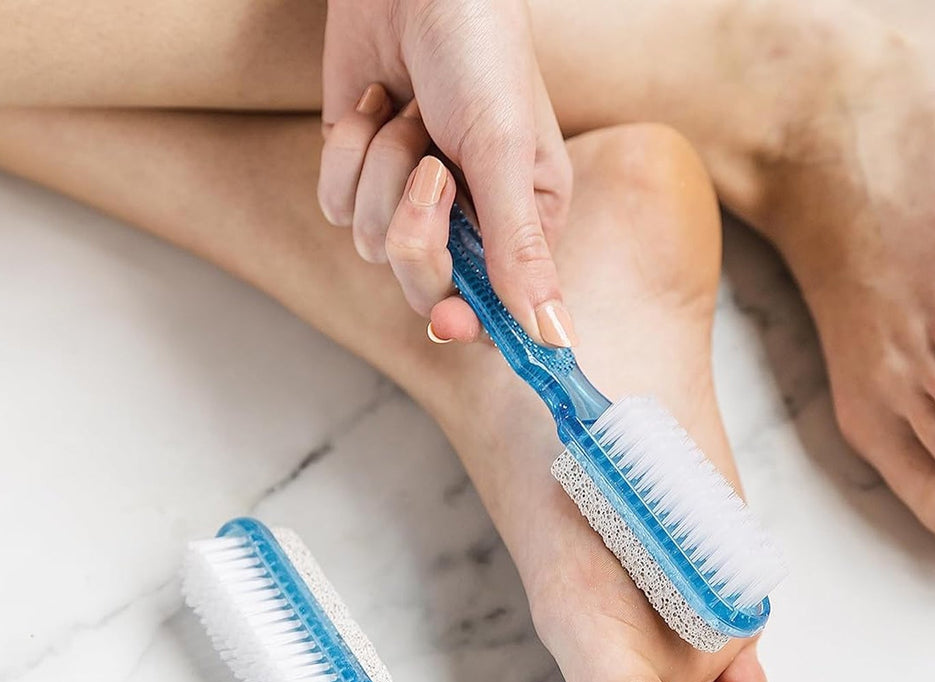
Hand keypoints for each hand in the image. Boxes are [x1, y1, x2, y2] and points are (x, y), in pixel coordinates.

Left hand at [318, 0, 574, 346]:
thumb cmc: (479, 51)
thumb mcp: (505, 152)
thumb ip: (520, 250)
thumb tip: (553, 335)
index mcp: (524, 224)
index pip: (498, 311)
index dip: (471, 322)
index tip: (451, 316)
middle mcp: (470, 224)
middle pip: (427, 290)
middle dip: (417, 231)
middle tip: (431, 171)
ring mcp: (411, 203)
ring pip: (374, 246)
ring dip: (382, 171)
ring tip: (410, 116)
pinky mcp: (363, 178)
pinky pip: (337, 205)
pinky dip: (348, 154)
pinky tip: (376, 107)